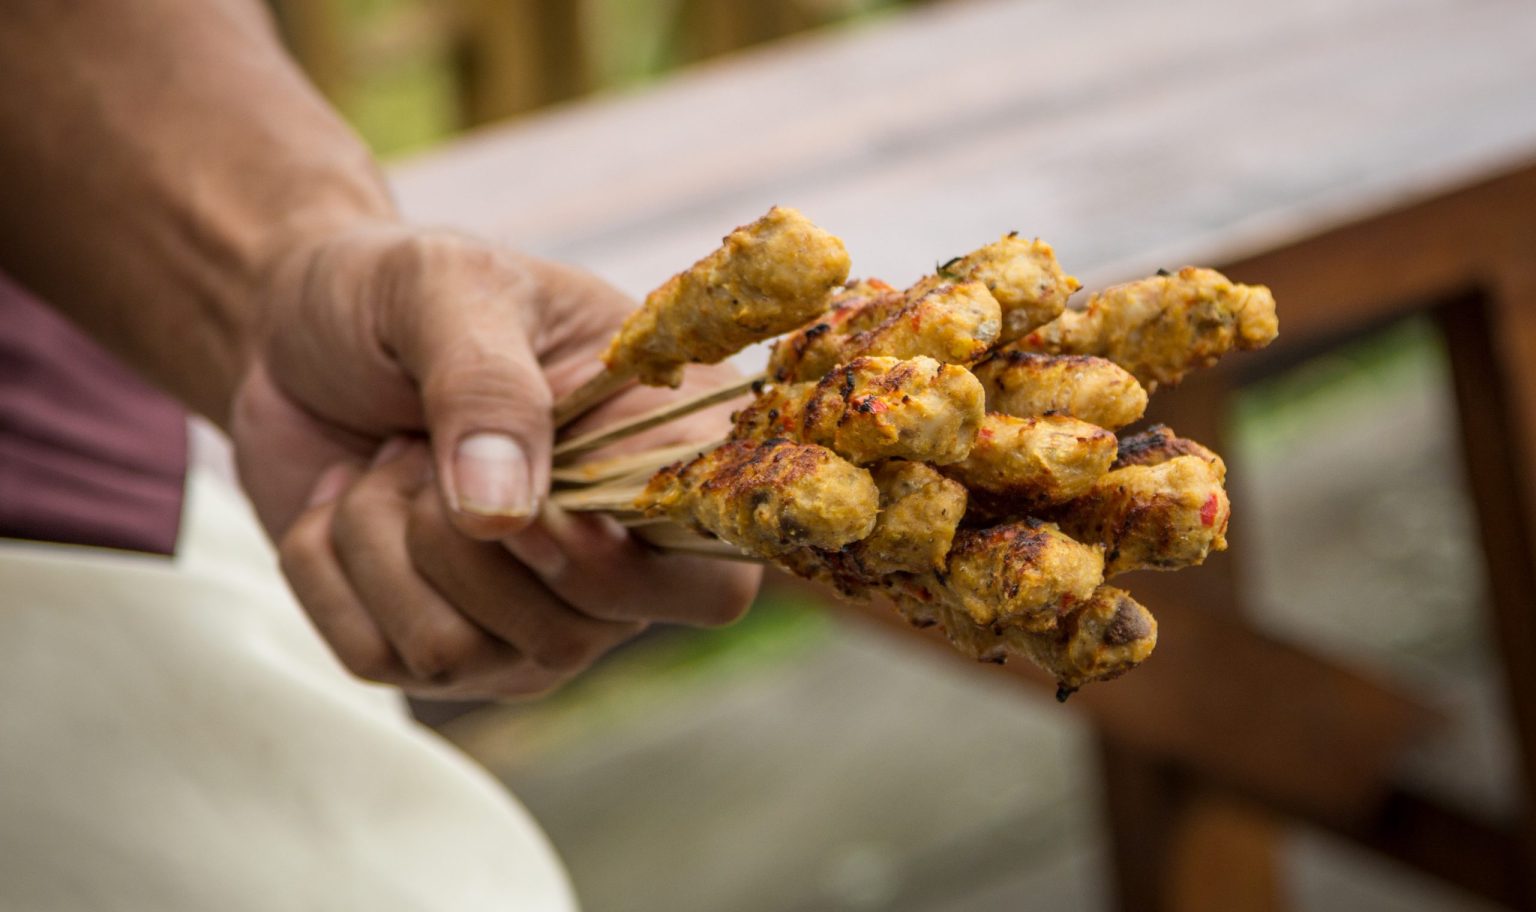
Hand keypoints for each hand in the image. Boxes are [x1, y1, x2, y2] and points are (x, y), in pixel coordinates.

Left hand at [231, 223, 759, 695]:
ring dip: (379, 540)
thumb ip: (485, 385)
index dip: (620, 562)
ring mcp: (524, 613)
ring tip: (385, 460)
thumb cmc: (395, 294)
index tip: (532, 498)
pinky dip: (325, 566)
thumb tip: (505, 517)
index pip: (713, 577)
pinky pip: (375, 657)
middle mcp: (610, 554)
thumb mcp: (446, 287)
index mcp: (661, 456)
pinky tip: (343, 499)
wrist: (288, 326)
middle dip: (457, 536)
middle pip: (572, 633)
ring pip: (457, 655)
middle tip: (421, 440)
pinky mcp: (431, 643)